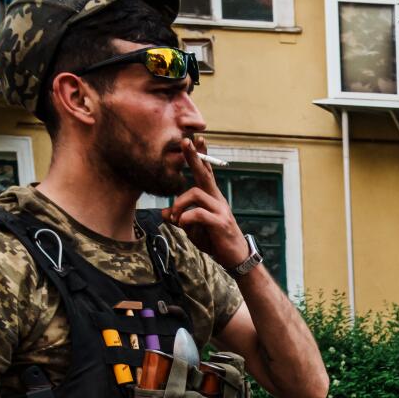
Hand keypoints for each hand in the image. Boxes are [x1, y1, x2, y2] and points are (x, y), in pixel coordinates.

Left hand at [165, 138, 252, 271]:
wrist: (235, 258)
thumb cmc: (215, 241)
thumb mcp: (194, 229)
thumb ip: (180, 218)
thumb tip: (163, 213)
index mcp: (212, 198)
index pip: (206, 173)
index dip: (201, 156)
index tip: (197, 139)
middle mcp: (217, 199)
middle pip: (204, 173)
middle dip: (194, 157)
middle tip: (186, 141)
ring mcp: (220, 210)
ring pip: (194, 193)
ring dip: (178, 205)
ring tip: (175, 218)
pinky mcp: (220, 222)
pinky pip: (197, 213)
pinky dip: (185, 218)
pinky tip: (183, 225)